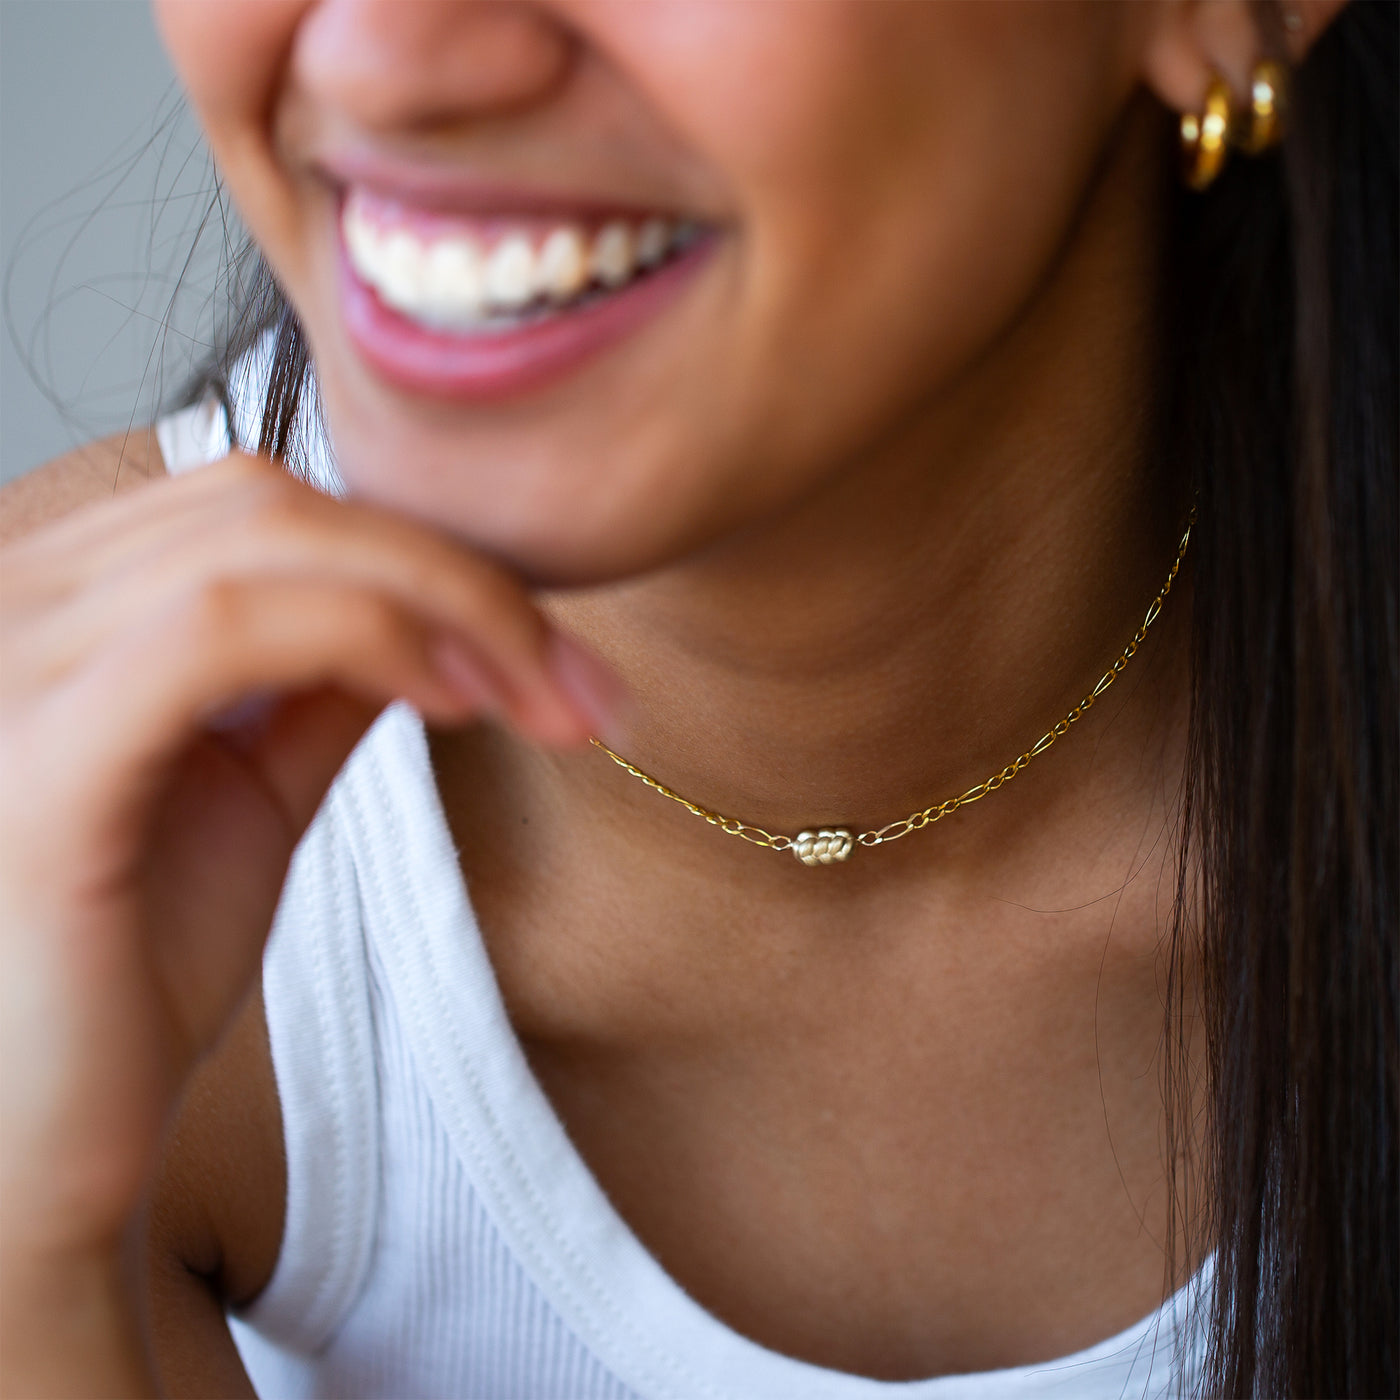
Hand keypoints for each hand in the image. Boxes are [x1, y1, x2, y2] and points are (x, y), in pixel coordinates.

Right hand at [0, 452, 610, 1266]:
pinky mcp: (30, 761)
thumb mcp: (248, 789)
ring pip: (265, 547)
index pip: (260, 506)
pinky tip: (453, 702)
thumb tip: (424, 605)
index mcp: (57, 600)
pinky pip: (218, 632)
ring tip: (539, 698)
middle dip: (457, 577)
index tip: (547, 650)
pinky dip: (364, 637)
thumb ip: (317, 680)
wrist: (40, 1148)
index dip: (421, 554)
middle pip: (274, 505)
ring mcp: (3, 668)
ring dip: (445, 607)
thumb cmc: (129, 972)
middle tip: (574, 680)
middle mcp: (8, 600)